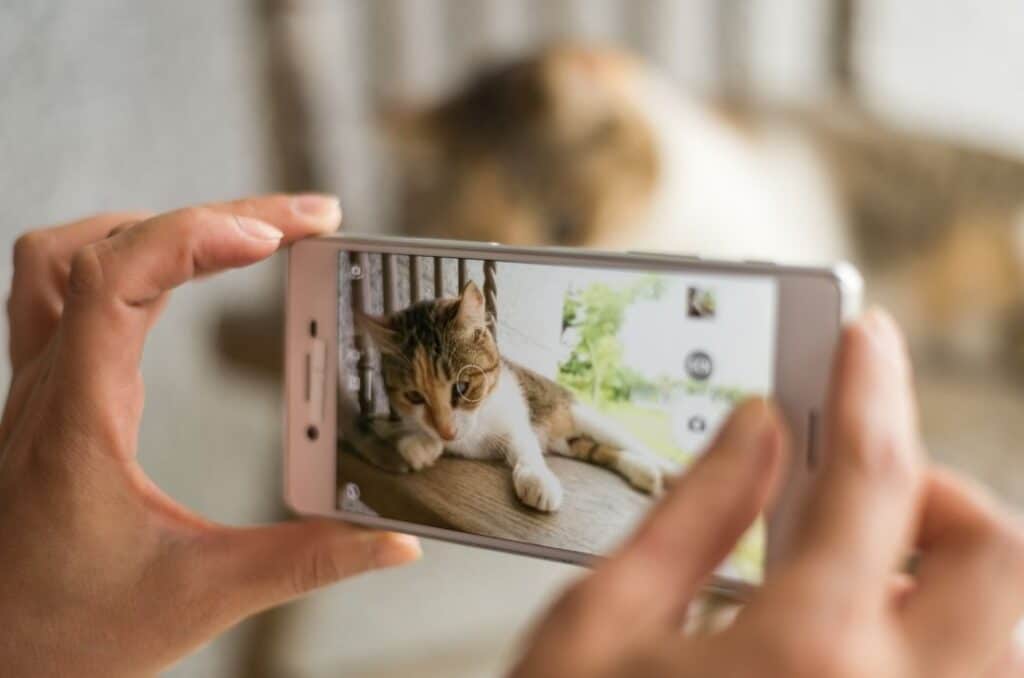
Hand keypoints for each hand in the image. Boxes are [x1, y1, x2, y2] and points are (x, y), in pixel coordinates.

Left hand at [0, 195, 420, 677]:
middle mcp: (51, 386)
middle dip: (217, 218)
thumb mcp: (202, 596)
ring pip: (65, 255)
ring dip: (155, 225)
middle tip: (306, 220)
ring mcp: (39, 385)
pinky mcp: (47, 395)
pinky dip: (120, 257)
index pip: (115, 280)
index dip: (197, 234)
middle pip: (113, 249)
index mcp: (82, 419)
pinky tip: (169, 275)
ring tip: (239, 231)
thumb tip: (395, 543)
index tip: (280, 234)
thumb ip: (307, 563)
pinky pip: (56, 289)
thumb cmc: (72, 634)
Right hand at [511, 311, 1023, 677]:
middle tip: (859, 487)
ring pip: (1013, 633)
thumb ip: (691, 512)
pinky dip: (945, 641)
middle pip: (1001, 554)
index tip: (864, 341)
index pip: (871, 477)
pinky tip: (859, 637)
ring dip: (952, 574)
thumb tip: (755, 428)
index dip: (870, 386)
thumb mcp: (603, 621)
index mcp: (803, 654)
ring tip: (857, 567)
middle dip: (940, 492)